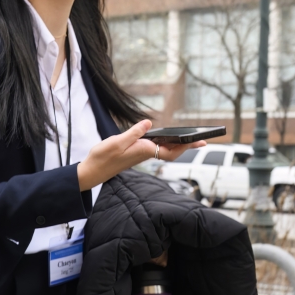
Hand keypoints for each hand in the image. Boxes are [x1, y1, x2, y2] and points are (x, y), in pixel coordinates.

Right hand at [77, 120, 204, 191]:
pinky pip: (155, 148)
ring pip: (164, 149)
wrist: (92, 171)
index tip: (199, 142)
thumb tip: (149, 123)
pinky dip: (164, 143)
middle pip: (171, 150)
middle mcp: (144, 153)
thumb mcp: (117, 141)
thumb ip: (134, 132)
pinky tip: (165, 138)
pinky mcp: (134, 153)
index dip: (186, 146)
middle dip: (186, 145)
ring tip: (188, 138)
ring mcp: (140, 154)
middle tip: (202, 141)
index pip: (171, 151)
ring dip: (177, 144)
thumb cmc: (102, 157)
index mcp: (143, 150)